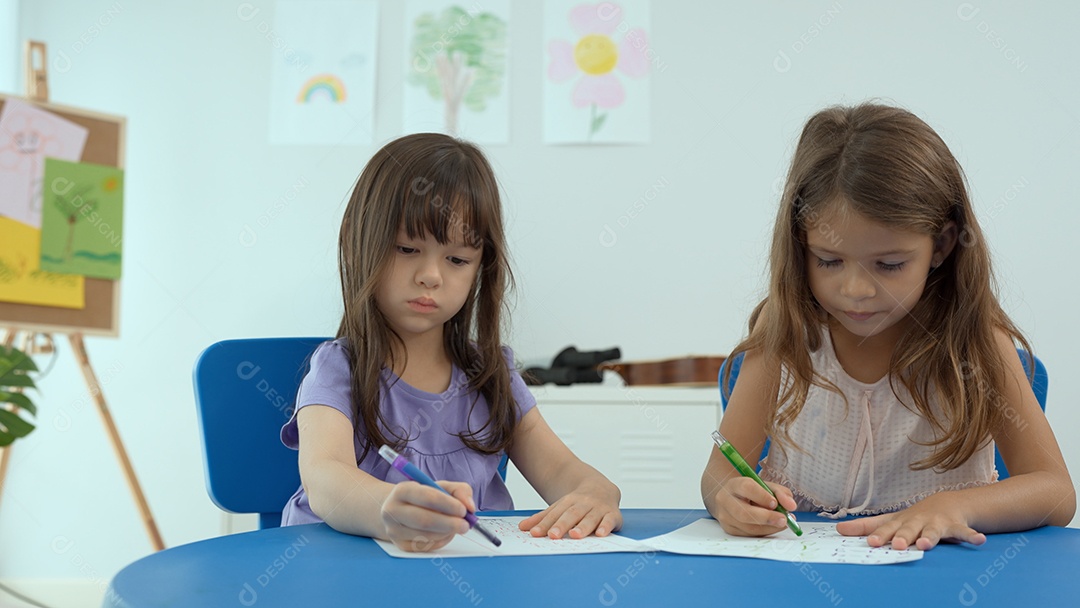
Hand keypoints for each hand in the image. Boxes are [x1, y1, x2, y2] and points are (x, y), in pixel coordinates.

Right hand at [380, 480, 474, 551]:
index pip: (428, 497)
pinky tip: (445, 533)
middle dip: (450, 524)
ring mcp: (394, 529)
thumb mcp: (441, 486)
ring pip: (426, 536)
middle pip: (424, 520)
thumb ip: (460, 490)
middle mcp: (393, 510)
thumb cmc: (424, 497)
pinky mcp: (399, 545)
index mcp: (403, 490)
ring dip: (446, 533)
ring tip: (455, 527)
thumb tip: (469, 506)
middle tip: (465, 525)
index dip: (448, 505)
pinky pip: (425, 547)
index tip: (463, 510)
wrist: (399, 509)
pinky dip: (440, 541)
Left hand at [518, 488, 621, 539]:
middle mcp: (583, 504)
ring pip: (589, 518)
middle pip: (571, 515)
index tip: (535, 533)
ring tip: (574, 535)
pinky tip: (601, 534)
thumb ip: (543, 518)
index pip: (554, 514)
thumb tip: (522, 528)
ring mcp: (598, 509)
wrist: (602, 488)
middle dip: (561, 525)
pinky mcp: (612, 515)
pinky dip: (606, 527)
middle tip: (553, 535)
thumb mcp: (560, 507)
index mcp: (568, 502)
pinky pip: (609, 520)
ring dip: (583, 526)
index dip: (544, 524)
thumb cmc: (578, 503)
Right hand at [708, 477, 797, 536]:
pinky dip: (764, 532)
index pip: (746, 488)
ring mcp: (725, 517)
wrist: (733, 499)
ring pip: (748, 527)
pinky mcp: (729, 529)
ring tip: (782, 523)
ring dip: (769, 528)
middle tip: (784, 520)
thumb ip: (781, 493)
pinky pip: (749, 535)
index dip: (762, 496)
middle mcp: (725, 500)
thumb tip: (791, 506)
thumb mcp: (766, 486)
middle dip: (766, 518)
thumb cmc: (752, 492)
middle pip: (744, 512)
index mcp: (734, 484)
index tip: (775, 503)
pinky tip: (772, 526)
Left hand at [835, 494, 985, 549]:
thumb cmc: (911, 518)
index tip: (871, 543)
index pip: (886, 529)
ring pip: (933, 532)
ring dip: (930, 537)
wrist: (944, 504)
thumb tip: (837, 529)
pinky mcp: (955, 526)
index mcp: (899, 522)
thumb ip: (865, 527)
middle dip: (903, 537)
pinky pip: (964, 532)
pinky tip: (979, 540)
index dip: (879, 535)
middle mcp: (916, 522)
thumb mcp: (889, 521)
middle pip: (908, 530)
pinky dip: (971, 536)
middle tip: (898, 545)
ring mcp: (936, 524)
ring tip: (926, 545)